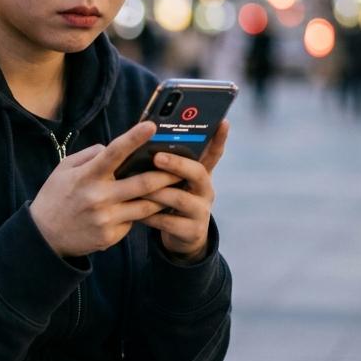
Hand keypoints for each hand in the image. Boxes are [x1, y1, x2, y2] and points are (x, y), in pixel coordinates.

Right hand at [29, 122, 182, 258]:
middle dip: (166, 174)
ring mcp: (105, 219)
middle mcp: (98, 197)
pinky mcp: (110, 237)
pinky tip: (145, 209)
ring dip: (162, 196)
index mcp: (87, 176)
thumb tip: (112, 148)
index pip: (114, 152)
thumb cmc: (56, 197)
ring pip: (145, 206)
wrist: (44, 237)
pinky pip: (133, 222)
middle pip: (143, 183)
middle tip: (182, 167)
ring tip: (175, 188)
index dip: (134, 137)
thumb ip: (90, 156)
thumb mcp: (64, 169)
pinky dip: (139, 214)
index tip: (152, 125)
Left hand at [139, 119, 229, 261]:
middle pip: (197, 173)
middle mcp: (205, 190)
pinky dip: (151, 216)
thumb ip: (166, 164)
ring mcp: (201, 211)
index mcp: (201, 175)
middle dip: (177, 164)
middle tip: (157, 157)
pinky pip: (169, 221)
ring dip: (158, 191)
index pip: (214, 153)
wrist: (181, 238)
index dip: (219, 138)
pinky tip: (137, 213)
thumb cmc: (171, 201)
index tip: (223, 121)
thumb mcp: (173, 182)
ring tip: (139, 186)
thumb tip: (144, 136)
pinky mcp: (192, 231)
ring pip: (180, 198)